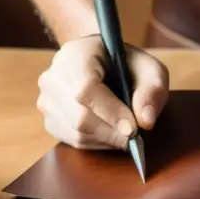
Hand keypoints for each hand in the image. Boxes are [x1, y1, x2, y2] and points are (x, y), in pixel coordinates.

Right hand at [36, 35, 168, 149]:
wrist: (98, 62)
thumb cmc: (125, 65)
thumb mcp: (148, 69)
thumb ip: (152, 91)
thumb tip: (146, 121)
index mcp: (76, 55)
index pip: (86, 88)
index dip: (110, 111)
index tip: (133, 128)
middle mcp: (53, 77)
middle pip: (79, 116)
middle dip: (111, 132)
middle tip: (135, 137)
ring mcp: (46, 100)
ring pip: (75, 132)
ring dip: (106, 140)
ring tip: (125, 134)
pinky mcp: (48, 119)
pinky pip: (71, 140)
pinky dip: (95, 143)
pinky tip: (110, 134)